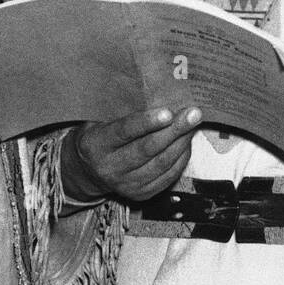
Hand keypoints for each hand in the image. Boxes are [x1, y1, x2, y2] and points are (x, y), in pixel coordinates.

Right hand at [61, 106, 199, 203]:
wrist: (88, 170)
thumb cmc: (100, 134)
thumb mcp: (100, 119)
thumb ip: (121, 109)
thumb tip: (157, 90)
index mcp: (96, 145)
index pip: (124, 132)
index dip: (147, 122)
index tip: (168, 112)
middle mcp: (110, 168)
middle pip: (148, 149)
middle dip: (175, 130)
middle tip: (194, 113)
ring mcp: (126, 185)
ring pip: (162, 163)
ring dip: (182, 142)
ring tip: (194, 123)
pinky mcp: (141, 194)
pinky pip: (168, 176)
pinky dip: (181, 157)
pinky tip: (187, 141)